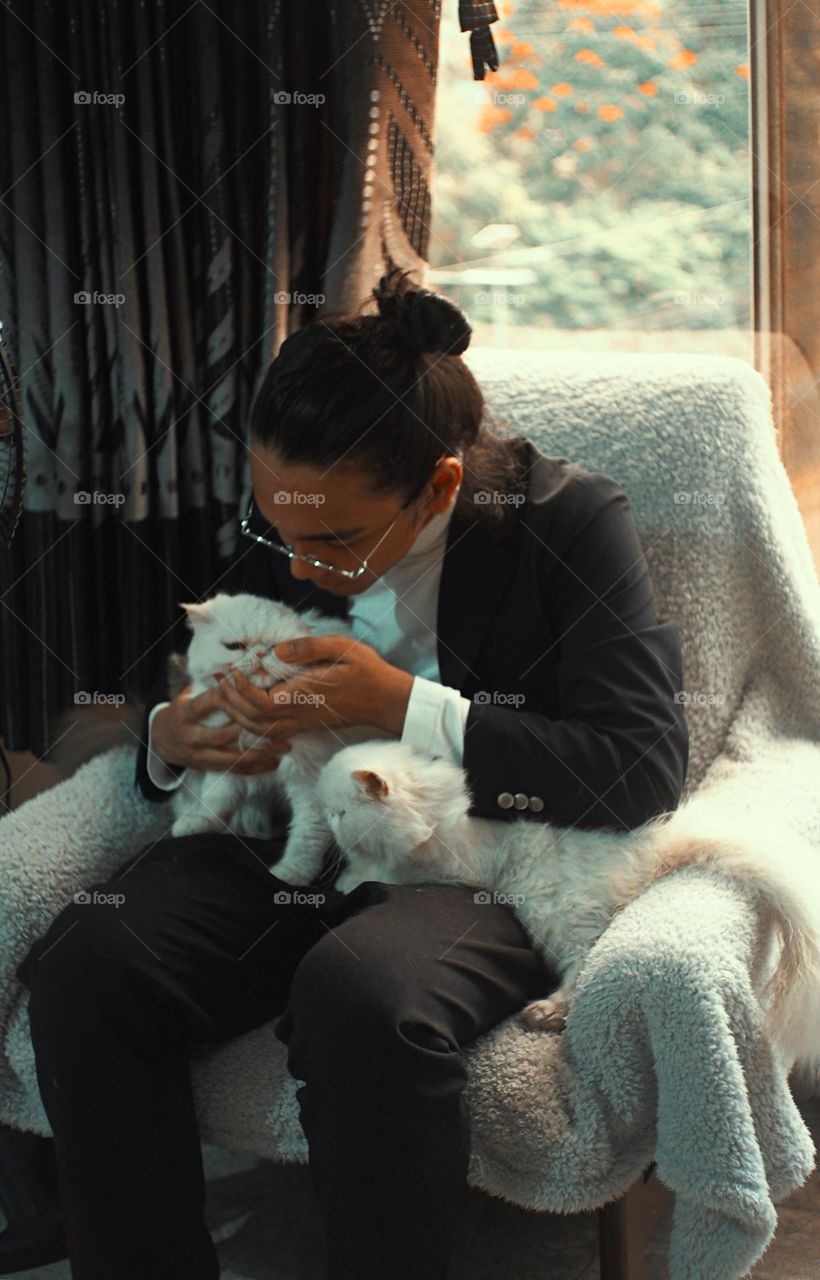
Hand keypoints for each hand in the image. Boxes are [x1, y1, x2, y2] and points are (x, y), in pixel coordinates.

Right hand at [151, 684, 291, 774]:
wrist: (161, 740)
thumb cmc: (182, 711)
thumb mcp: (188, 694)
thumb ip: (210, 685)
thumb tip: (236, 668)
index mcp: (186, 712)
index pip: (209, 703)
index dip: (231, 697)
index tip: (254, 691)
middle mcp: (191, 735)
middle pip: (223, 735)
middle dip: (252, 730)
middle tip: (278, 725)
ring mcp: (198, 754)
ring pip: (232, 757)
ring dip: (260, 754)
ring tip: (283, 747)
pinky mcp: (206, 766)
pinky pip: (233, 770)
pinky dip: (255, 768)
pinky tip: (273, 763)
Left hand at [218, 634, 413, 740]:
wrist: (385, 700)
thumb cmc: (366, 671)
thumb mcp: (342, 648)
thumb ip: (309, 648)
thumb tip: (276, 650)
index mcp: (305, 695)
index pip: (261, 702)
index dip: (240, 689)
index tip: (233, 669)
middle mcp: (300, 714)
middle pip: (253, 720)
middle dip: (231, 701)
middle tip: (220, 677)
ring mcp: (302, 723)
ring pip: (259, 730)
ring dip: (238, 713)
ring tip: (228, 691)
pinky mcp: (305, 726)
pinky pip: (271, 732)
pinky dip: (252, 722)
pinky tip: (247, 706)